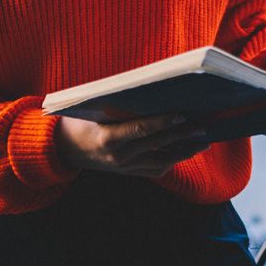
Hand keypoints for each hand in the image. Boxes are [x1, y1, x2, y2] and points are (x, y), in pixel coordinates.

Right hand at [53, 113, 210, 177]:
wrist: (62, 149)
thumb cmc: (79, 120)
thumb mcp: (93, 108)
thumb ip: (120, 104)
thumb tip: (152, 93)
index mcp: (107, 138)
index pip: (141, 129)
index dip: (163, 123)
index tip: (183, 116)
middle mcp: (118, 156)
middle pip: (156, 145)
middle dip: (182, 136)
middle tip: (203, 127)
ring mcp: (124, 167)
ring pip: (160, 161)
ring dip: (184, 151)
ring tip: (203, 141)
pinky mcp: (128, 173)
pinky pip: (155, 169)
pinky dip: (173, 160)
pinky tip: (186, 150)